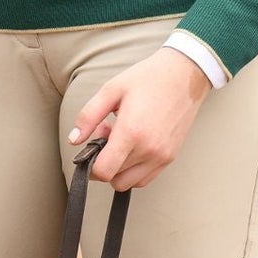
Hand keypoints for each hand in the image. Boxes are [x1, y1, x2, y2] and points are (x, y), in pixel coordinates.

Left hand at [67, 47, 211, 190]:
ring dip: (119, 168)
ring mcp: (161, 157)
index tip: (91, 147)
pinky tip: (134, 146)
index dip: (90, 165)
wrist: (184, 75)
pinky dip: (133, 170)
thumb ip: (89, 116)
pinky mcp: (170, 158)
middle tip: (107, 135)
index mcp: (132, 132)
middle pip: (114, 178)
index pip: (104, 171)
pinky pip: (145, 179)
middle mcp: (148, 150)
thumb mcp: (112, 89)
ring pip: (129, 183)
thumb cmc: (147, 78)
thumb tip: (73, 140)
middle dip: (104, 161)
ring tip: (122, 140)